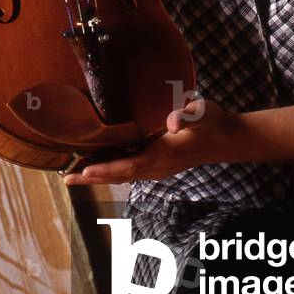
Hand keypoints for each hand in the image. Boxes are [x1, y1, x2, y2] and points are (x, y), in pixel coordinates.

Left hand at [62, 99, 243, 185]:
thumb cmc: (213, 123)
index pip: (130, 165)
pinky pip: (130, 170)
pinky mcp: (158, 164)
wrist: (227, 139)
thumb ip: (188, 115)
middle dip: (93, 177)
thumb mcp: (202, 114)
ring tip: (73, 176)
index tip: (84, 171)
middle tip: (66, 179)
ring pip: (123, 174)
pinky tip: (98, 165)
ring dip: (99, 175)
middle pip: (120, 174)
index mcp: (165, 154)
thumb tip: (172, 121)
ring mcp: (158, 168)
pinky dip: (111, 169)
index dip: (106, 169)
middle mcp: (158, 166)